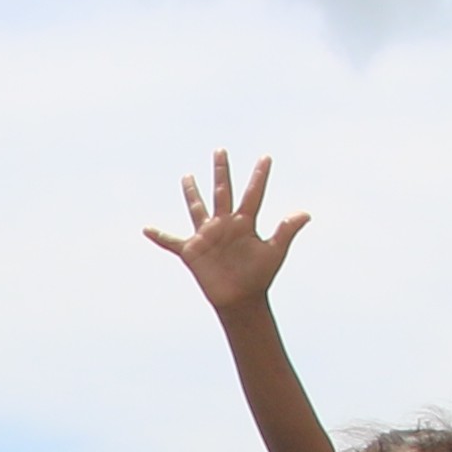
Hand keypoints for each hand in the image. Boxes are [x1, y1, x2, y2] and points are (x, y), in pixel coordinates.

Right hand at [141, 150, 308, 316]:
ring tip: (187, 176)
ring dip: (192, 192)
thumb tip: (305, 214)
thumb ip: (286, 230)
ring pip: (198, 208)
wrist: (240, 300)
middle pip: (223, 191)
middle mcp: (225, 224)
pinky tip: (146, 228)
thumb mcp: (274, 252)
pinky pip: (172, 241)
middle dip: (222, 171)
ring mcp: (208, 236)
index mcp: (245, 222)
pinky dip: (159, 236)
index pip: (253, 193)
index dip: (260, 176)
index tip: (266, 157)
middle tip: (220, 151)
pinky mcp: (192, 251)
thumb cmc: (258, 277)